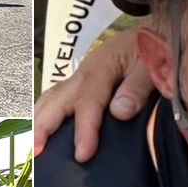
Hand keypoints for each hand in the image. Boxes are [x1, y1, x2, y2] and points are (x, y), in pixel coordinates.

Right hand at [31, 27, 154, 159]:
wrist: (156, 31)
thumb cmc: (156, 49)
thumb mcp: (154, 64)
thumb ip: (138, 87)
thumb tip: (118, 112)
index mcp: (103, 66)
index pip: (89, 101)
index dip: (84, 129)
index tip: (82, 155)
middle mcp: (85, 72)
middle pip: (57, 98)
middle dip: (43, 125)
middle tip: (35, 152)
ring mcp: (80, 78)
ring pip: (51, 98)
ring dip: (38, 121)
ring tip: (31, 147)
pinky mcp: (81, 84)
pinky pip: (57, 99)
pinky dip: (45, 116)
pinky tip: (41, 134)